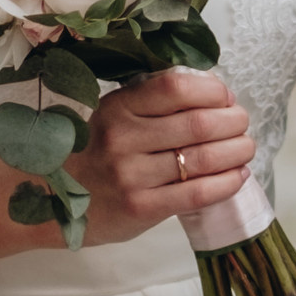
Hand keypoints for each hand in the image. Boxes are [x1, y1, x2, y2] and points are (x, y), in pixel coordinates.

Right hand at [63, 67, 254, 245]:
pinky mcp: (140, 208)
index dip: (213, 91)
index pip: (178, 87)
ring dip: (238, 151)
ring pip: (204, 158)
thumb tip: (219, 98)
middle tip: (242, 124)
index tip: (225, 98)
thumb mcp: (114, 115)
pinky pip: (198, 193)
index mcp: (119, 106)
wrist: (49, 200)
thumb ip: (155, 104)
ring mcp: (131, 175)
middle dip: (234, 122)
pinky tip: (238, 176)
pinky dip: (227, 183)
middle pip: (200, 123)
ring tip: (245, 148)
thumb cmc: (96, 152)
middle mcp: (123, 138)